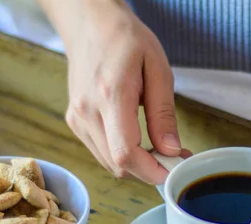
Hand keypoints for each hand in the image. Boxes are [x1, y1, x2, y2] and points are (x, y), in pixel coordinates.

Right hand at [41, 0, 186, 183]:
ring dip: (136, 165)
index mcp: (110, 95)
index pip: (126, 153)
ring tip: (158, 147)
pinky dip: (122, 156)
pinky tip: (138, 141)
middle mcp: (87, 111)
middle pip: (118, 164)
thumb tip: (171, 149)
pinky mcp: (75, 122)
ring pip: (109, 163)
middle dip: (149, 169)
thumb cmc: (126, 40)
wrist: (90, 25)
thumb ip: (163, 113)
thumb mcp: (157, 70)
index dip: (151, 170)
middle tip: (173, 156)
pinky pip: (101, 153)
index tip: (174, 170)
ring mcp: (78, 118)